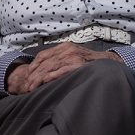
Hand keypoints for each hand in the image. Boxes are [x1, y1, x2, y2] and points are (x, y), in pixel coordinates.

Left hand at [6, 42, 123, 94]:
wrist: (109, 62)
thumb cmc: (91, 62)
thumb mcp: (75, 56)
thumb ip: (63, 60)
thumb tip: (48, 70)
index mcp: (65, 46)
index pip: (44, 55)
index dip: (34, 65)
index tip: (28, 74)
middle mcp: (67, 50)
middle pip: (44, 62)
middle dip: (33, 74)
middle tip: (26, 85)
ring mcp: (72, 57)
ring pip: (49, 67)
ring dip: (38, 78)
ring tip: (31, 87)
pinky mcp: (76, 65)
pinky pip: (59, 71)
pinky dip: (49, 77)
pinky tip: (43, 83)